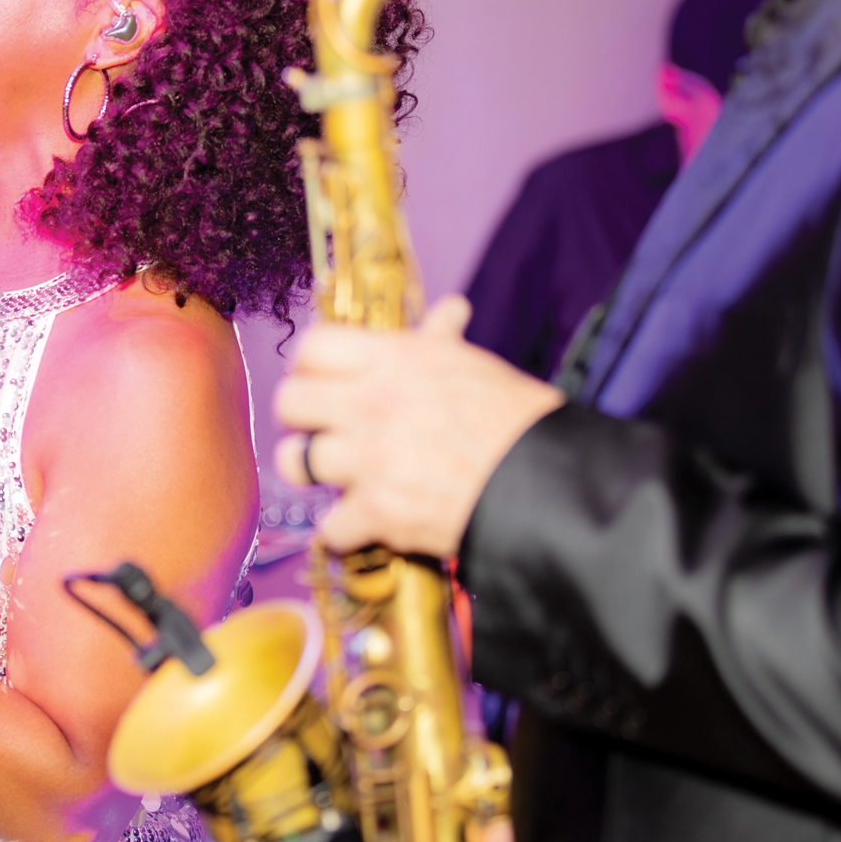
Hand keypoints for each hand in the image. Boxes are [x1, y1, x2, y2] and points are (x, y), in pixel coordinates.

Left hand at [272, 295, 564, 556]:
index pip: (313, 346)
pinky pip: (329, 523)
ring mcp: (372, 459)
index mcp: (395, 359)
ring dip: (312, 471)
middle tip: (320, 428)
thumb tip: (449, 310)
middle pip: (289, 402)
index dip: (309, 364)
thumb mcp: (477, 367)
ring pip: (295, 461)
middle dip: (300, 417)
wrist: (551, 485)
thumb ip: (441, 342)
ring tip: (335, 475)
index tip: (317, 379)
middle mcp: (374, 402)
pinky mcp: (379, 512)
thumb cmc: (519, 422)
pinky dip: (343, 531)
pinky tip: (361, 523)